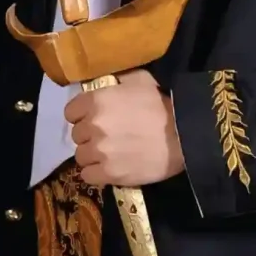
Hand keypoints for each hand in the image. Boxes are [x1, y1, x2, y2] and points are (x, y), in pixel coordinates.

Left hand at [66, 71, 184, 186]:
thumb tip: (106, 82)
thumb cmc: (162, 104)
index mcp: (96, 101)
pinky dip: (95, 173)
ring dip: (92, 155)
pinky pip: (88, 176)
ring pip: (81, 156)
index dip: (81, 116)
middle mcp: (93, 126)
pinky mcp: (109, 174)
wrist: (184, 134)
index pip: (70, 112)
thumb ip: (117, 80)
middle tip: (107, 136)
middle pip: (77, 135)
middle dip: (89, 135)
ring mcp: (100, 151)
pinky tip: (108, 168)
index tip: (93, 119)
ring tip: (109, 154)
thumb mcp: (140, 79)